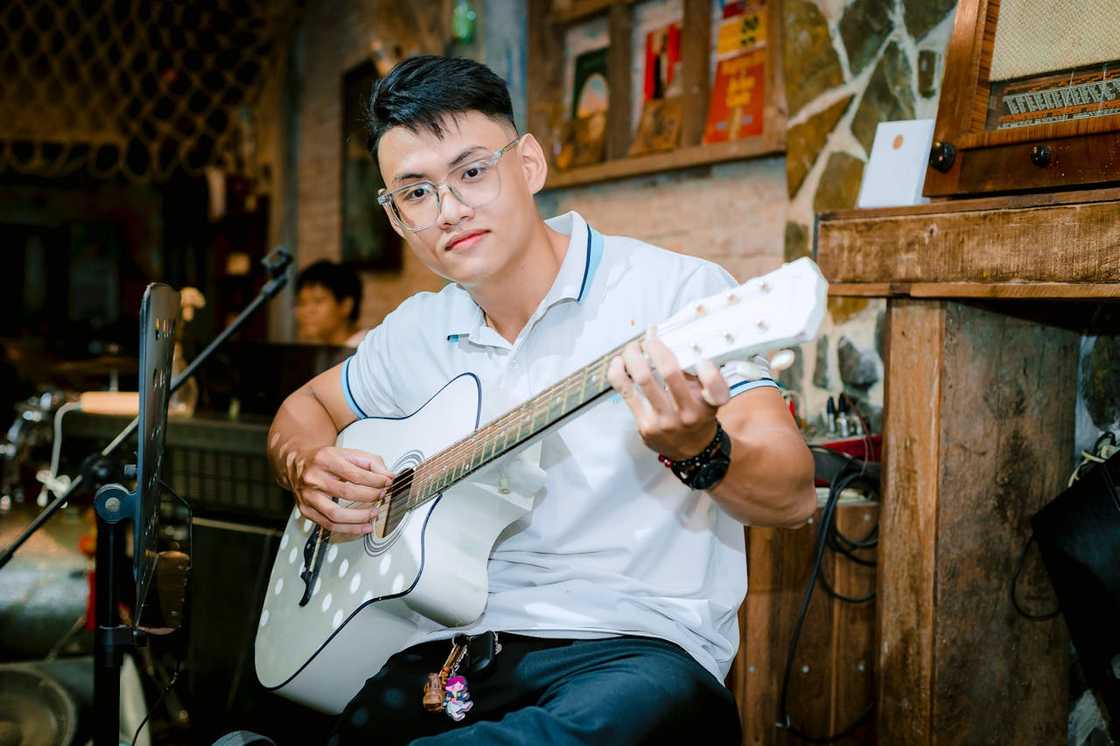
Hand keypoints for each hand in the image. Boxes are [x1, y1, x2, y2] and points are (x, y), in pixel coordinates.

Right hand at [284, 446, 393, 534]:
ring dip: (359, 518)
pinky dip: (348, 529)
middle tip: (382, 497)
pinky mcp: (305, 510)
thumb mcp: (349, 453)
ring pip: (335, 514)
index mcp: (325, 459)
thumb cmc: (326, 460)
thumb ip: (372, 463)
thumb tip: (389, 477)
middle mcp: (313, 478)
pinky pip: (328, 525)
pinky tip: (362, 527)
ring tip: (373, 515)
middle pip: (346, 493)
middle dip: (370, 497)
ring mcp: (307, 496)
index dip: (375, 481)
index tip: (387, 484)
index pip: (355, 474)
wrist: (298, 463)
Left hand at [607, 332, 729, 459]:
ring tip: (633, 348)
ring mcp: (664, 421)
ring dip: (634, 356)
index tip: (698, 357)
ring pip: (644, 379)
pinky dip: (618, 372)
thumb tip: (674, 342)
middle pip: (670, 372)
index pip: (714, 385)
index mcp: (709, 405)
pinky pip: (626, 392)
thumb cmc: (698, 416)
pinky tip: (618, 363)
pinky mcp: (645, 425)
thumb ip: (701, 376)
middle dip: (656, 348)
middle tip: (650, 340)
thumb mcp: (710, 399)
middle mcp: (688, 414)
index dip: (706, 367)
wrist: (691, 451)